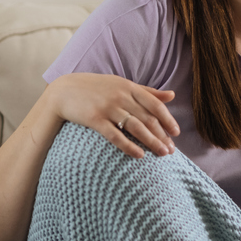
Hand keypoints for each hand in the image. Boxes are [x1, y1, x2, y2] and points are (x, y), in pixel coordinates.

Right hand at [44, 73, 179, 158]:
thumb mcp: (122, 84)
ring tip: (162, 154)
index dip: (167, 119)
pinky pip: (115, 135)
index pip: (155, 104)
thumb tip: (172, 96)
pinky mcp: (94, 119)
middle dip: (162, 135)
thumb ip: (148, 91)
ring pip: (135, 127)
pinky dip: (129, 146)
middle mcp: (121, 96)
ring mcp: (108, 107)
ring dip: (151, 142)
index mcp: (129, 87)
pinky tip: (139, 155)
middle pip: (147, 118)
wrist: (64, 90)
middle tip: (171, 151)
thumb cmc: (96, 88)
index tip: (176, 133)